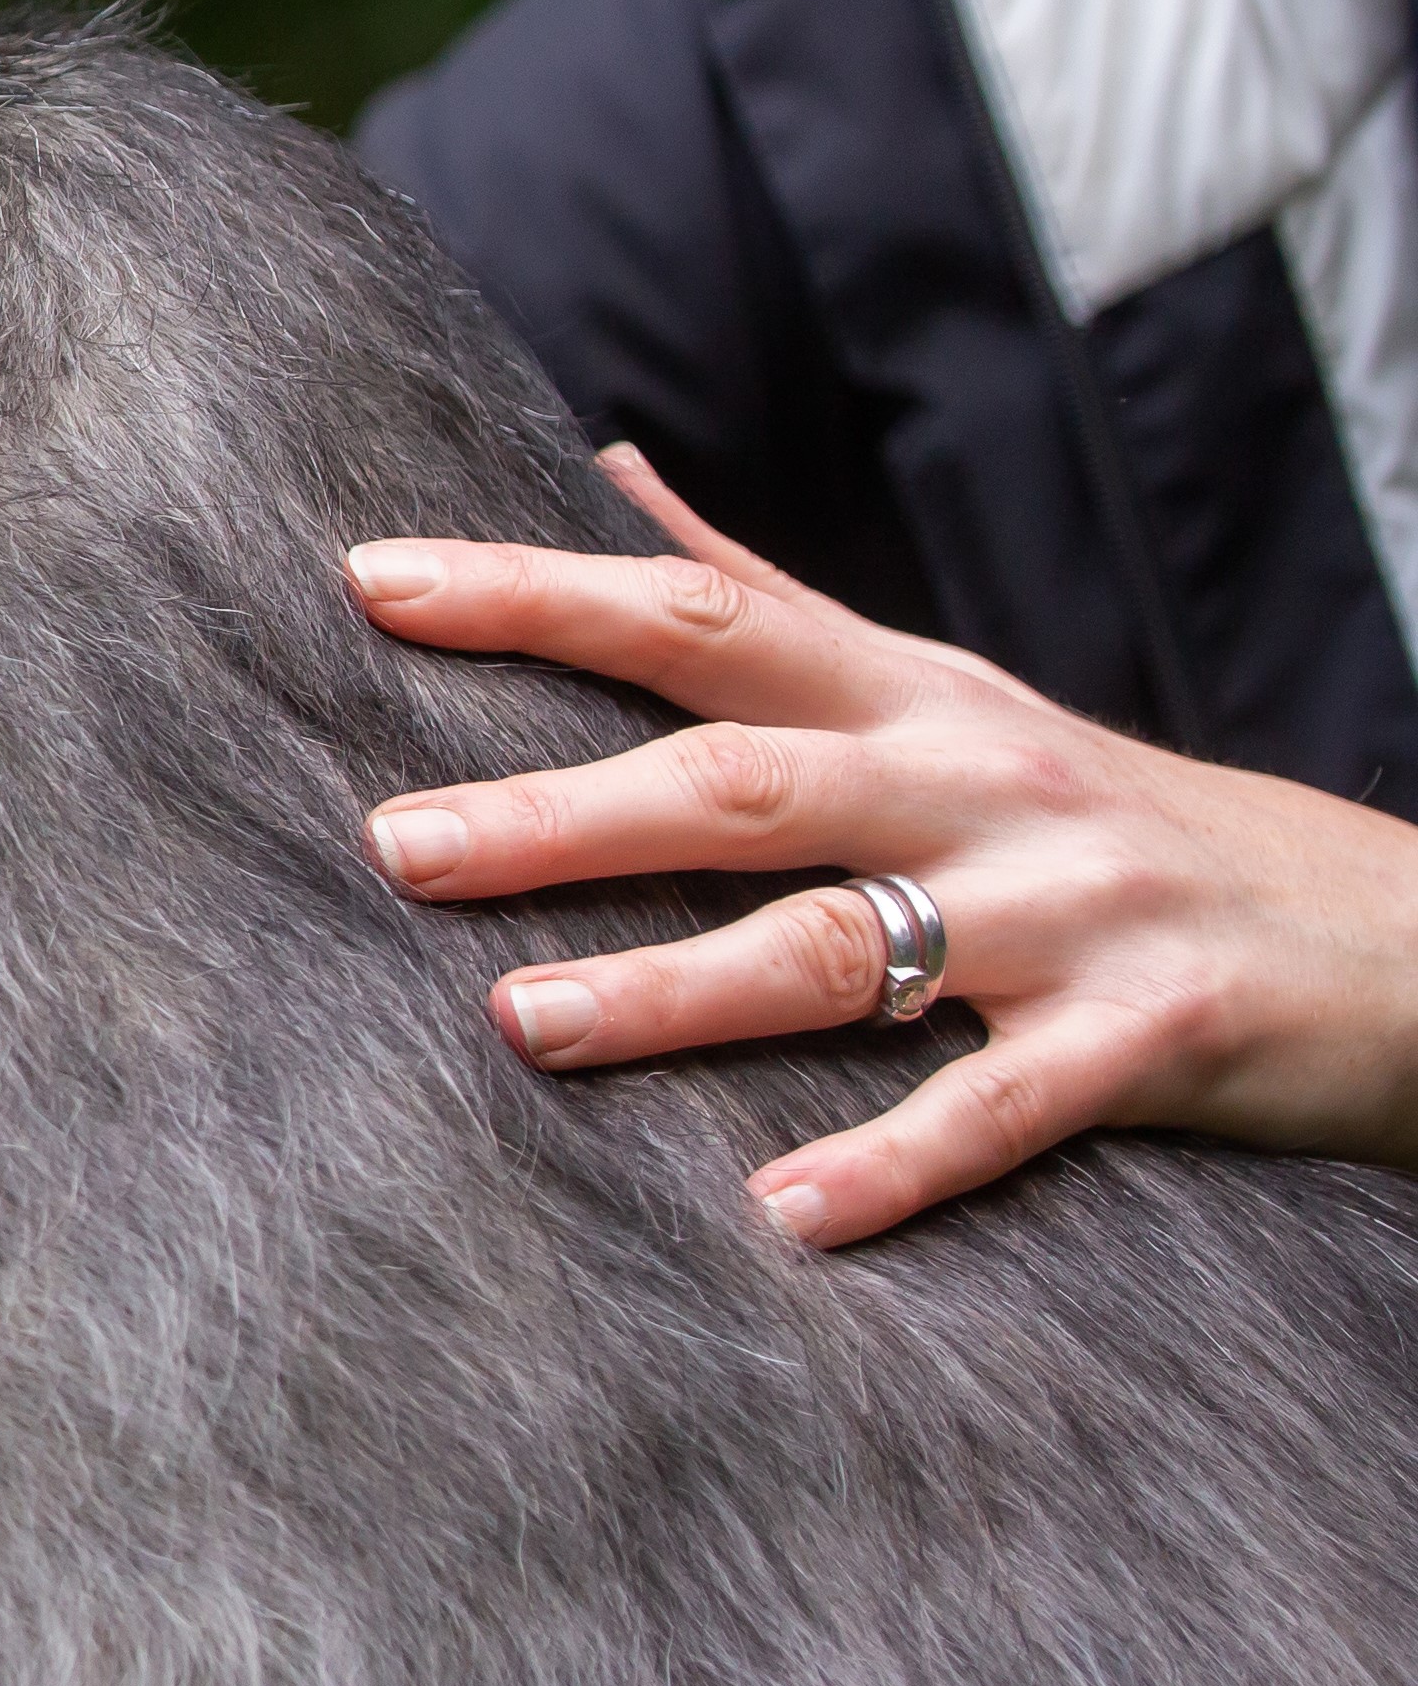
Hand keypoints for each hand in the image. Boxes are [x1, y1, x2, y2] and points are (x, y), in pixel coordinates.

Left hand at [346, 446, 1417, 1245]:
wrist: (1393, 934)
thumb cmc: (1112, 812)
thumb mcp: (941, 688)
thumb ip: (762, 594)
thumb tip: (606, 471)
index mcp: (906, 691)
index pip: (693, 615)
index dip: (530, 590)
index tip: (369, 579)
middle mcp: (973, 779)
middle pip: (737, 778)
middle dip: (558, 810)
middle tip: (393, 846)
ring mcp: (1064, 909)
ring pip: (840, 943)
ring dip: (673, 988)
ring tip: (523, 1024)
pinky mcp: (1149, 1038)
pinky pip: (1002, 1106)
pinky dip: (893, 1159)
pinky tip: (780, 1213)